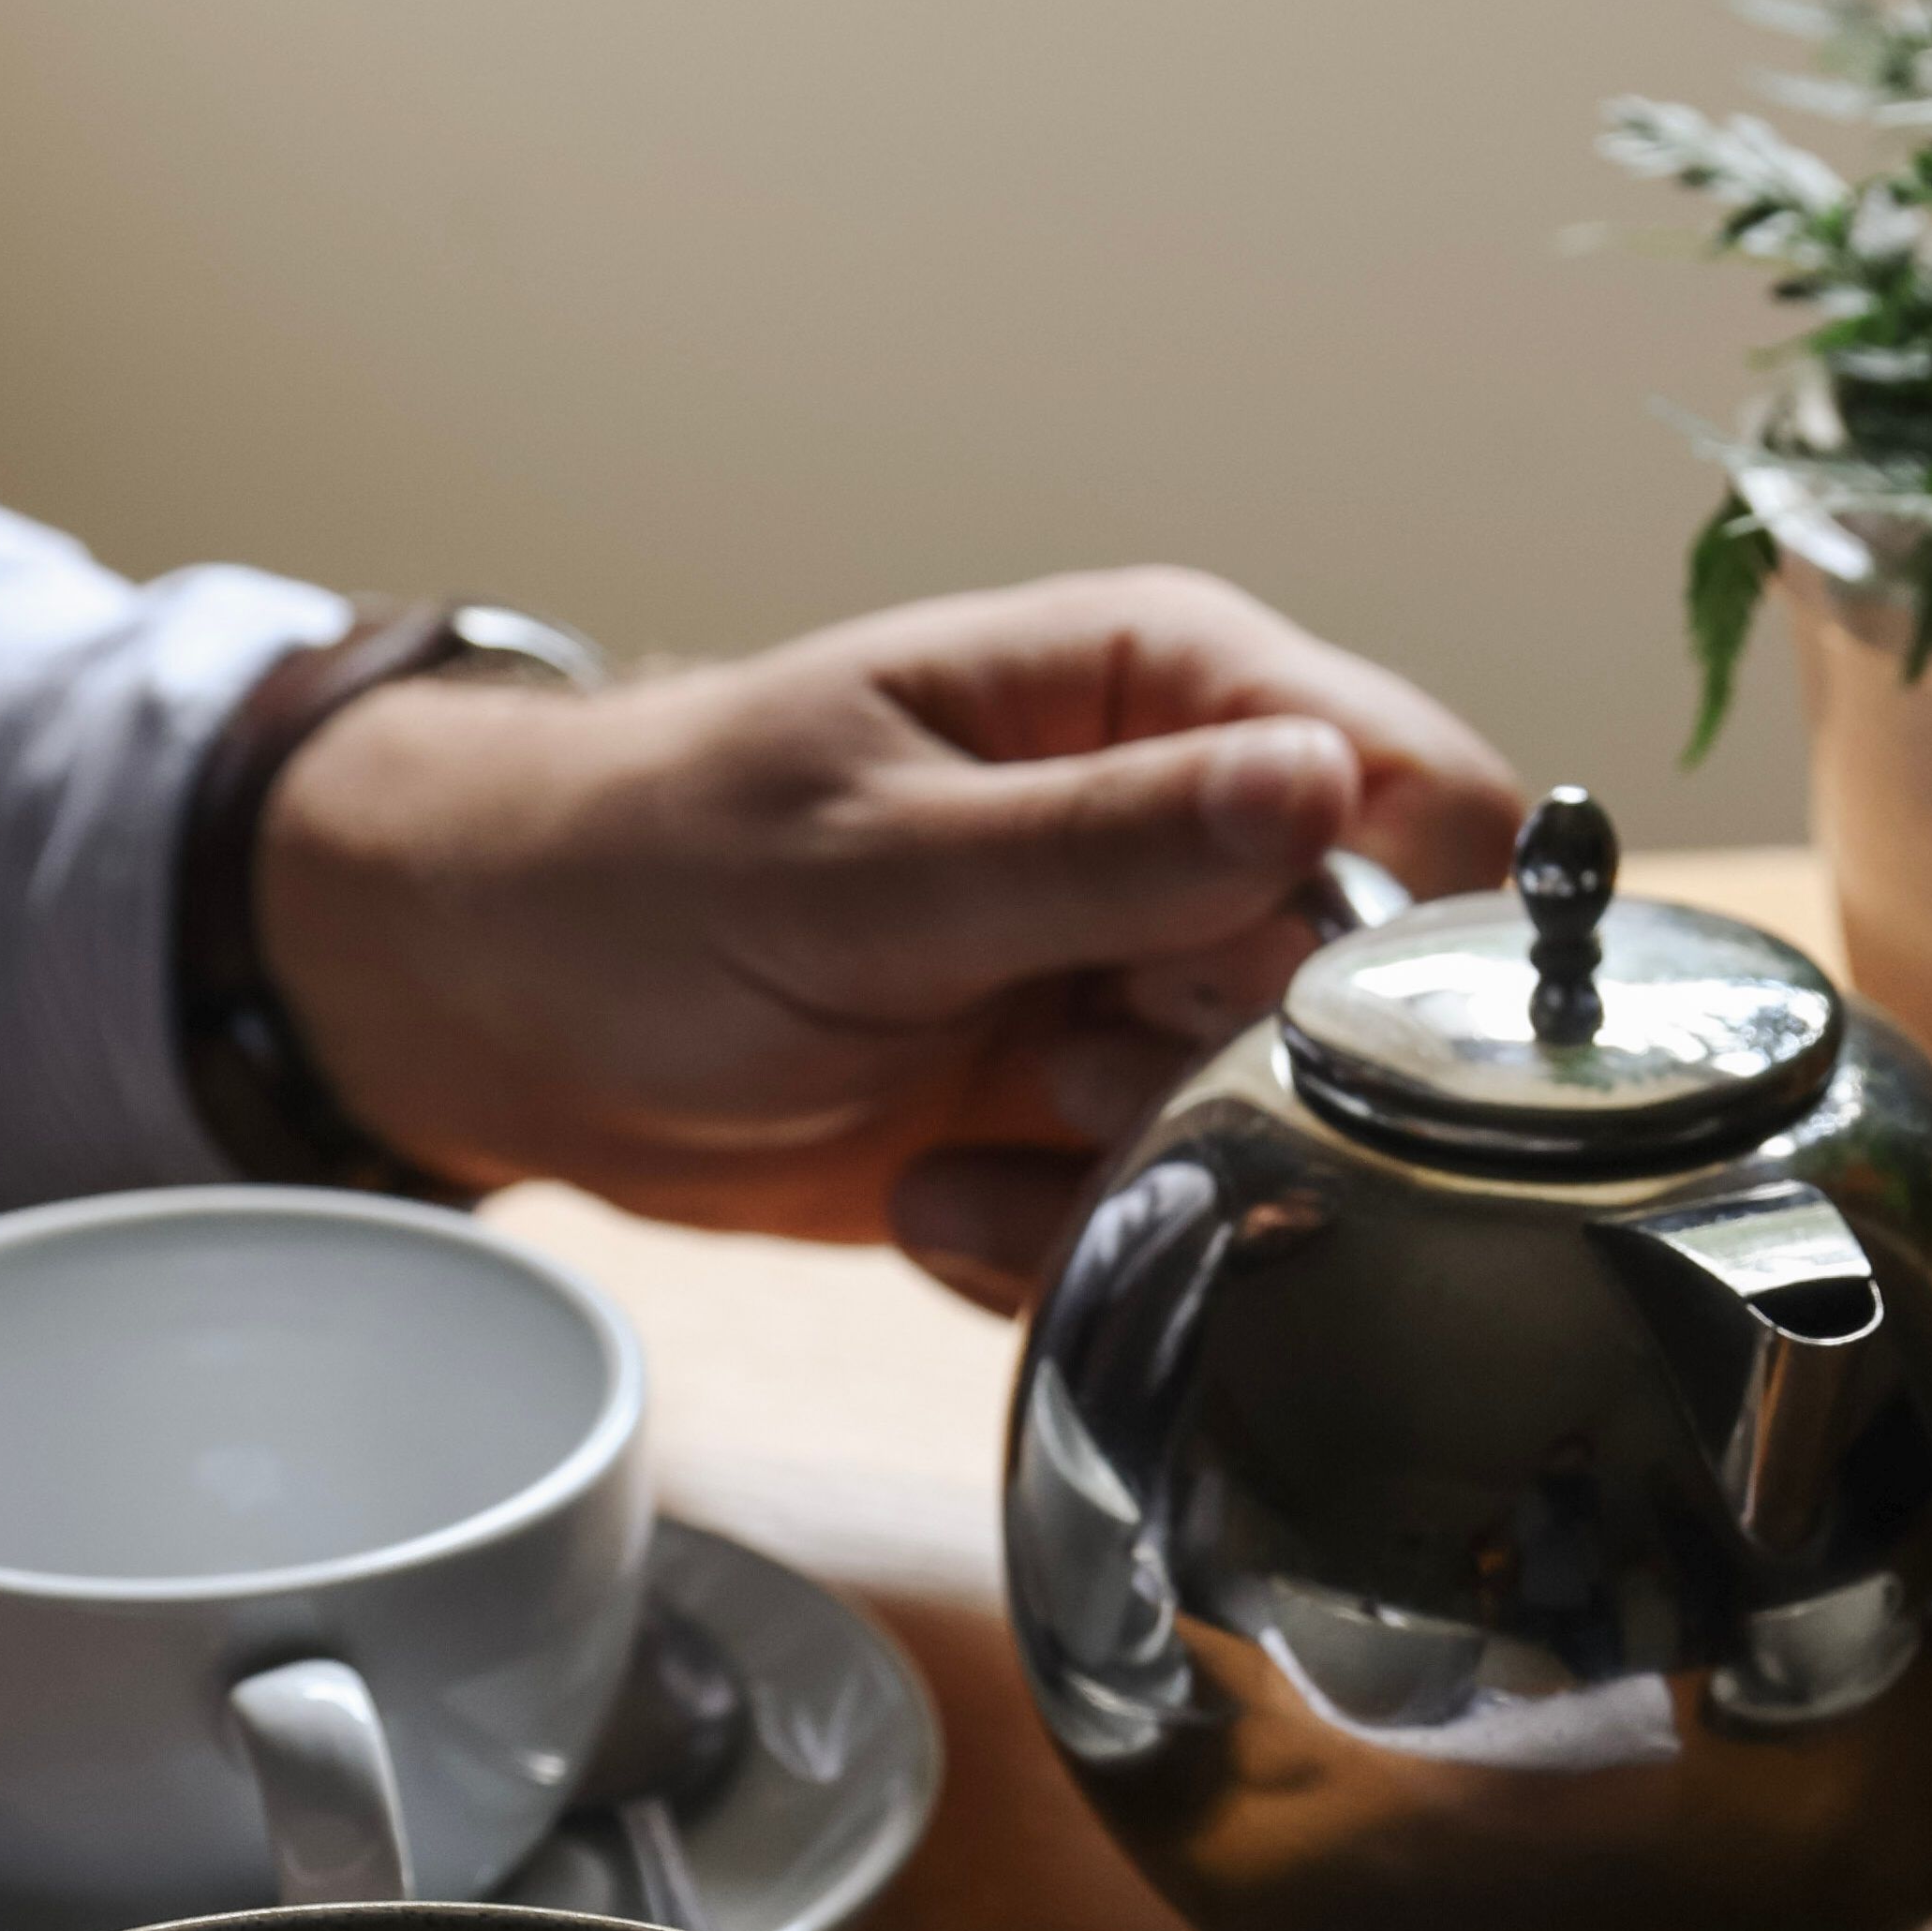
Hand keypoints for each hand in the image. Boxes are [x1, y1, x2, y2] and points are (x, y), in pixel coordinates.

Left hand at [257, 567, 1518, 1308]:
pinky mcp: (1097, 1125)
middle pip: (1369, 994)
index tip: (1277, 1017)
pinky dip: (1053, 1241)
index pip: (1421, 794)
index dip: (1390, 929)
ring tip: (970, 1125)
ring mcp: (1149, 988)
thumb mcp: (864, 861)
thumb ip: (1102, 844)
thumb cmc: (647, 871)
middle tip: (1051, 1067)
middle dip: (1221, 1074)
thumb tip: (1320, 790)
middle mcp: (1192, 831)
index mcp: (1168, 689)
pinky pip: (1172, 1223)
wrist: (510, 1011)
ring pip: (1280, 1135)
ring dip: (1125, 1175)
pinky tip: (932, 1188)